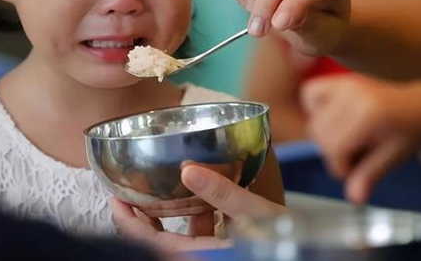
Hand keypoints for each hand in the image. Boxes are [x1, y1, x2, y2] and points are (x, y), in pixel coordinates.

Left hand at [111, 165, 285, 252]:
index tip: (115, 198)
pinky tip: (198, 197)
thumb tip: (188, 170)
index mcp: (199, 255)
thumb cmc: (286, 241)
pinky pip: (196, 236)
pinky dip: (191, 218)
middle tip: (128, 191)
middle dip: (140, 216)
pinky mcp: (221, 251)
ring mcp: (209, 255)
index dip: (127, 222)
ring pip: (175, 238)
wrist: (306, 254)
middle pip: (156, 241)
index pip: (148, 243)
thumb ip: (221, 193)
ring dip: (165, 216)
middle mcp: (199, 258)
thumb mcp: (254, 214)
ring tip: (159, 189)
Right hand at [301, 75, 420, 202]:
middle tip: (355, 156)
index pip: (334, 146)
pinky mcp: (339, 79)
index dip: (341, 166)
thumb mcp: (395, 157)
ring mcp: (345, 83)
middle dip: (333, 153)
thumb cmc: (413, 133)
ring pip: (313, 119)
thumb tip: (353, 198)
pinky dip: (315, 109)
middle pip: (319, 134)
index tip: (354, 173)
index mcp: (370, 113)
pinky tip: (334, 118)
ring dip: (324, 135)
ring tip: (349, 139)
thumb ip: (370, 175)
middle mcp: (353, 93)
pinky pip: (309, 95)